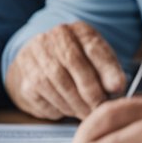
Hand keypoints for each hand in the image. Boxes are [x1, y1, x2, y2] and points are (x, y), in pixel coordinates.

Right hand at [6, 21, 125, 119]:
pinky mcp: (24, 81)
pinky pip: (44, 99)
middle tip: (101, 109)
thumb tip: (117, 87)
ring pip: (58, 84)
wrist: (36, 66)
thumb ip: (109, 71)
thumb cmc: (73, 66)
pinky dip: (59, 109)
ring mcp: (33, 58)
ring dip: (76, 105)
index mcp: (76, 30)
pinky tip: (66, 109)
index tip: (117, 88)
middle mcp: (51, 39)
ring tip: (86, 112)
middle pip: (74, 64)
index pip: (93, 46)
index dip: (106, 69)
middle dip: (92, 92)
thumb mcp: (96, 61)